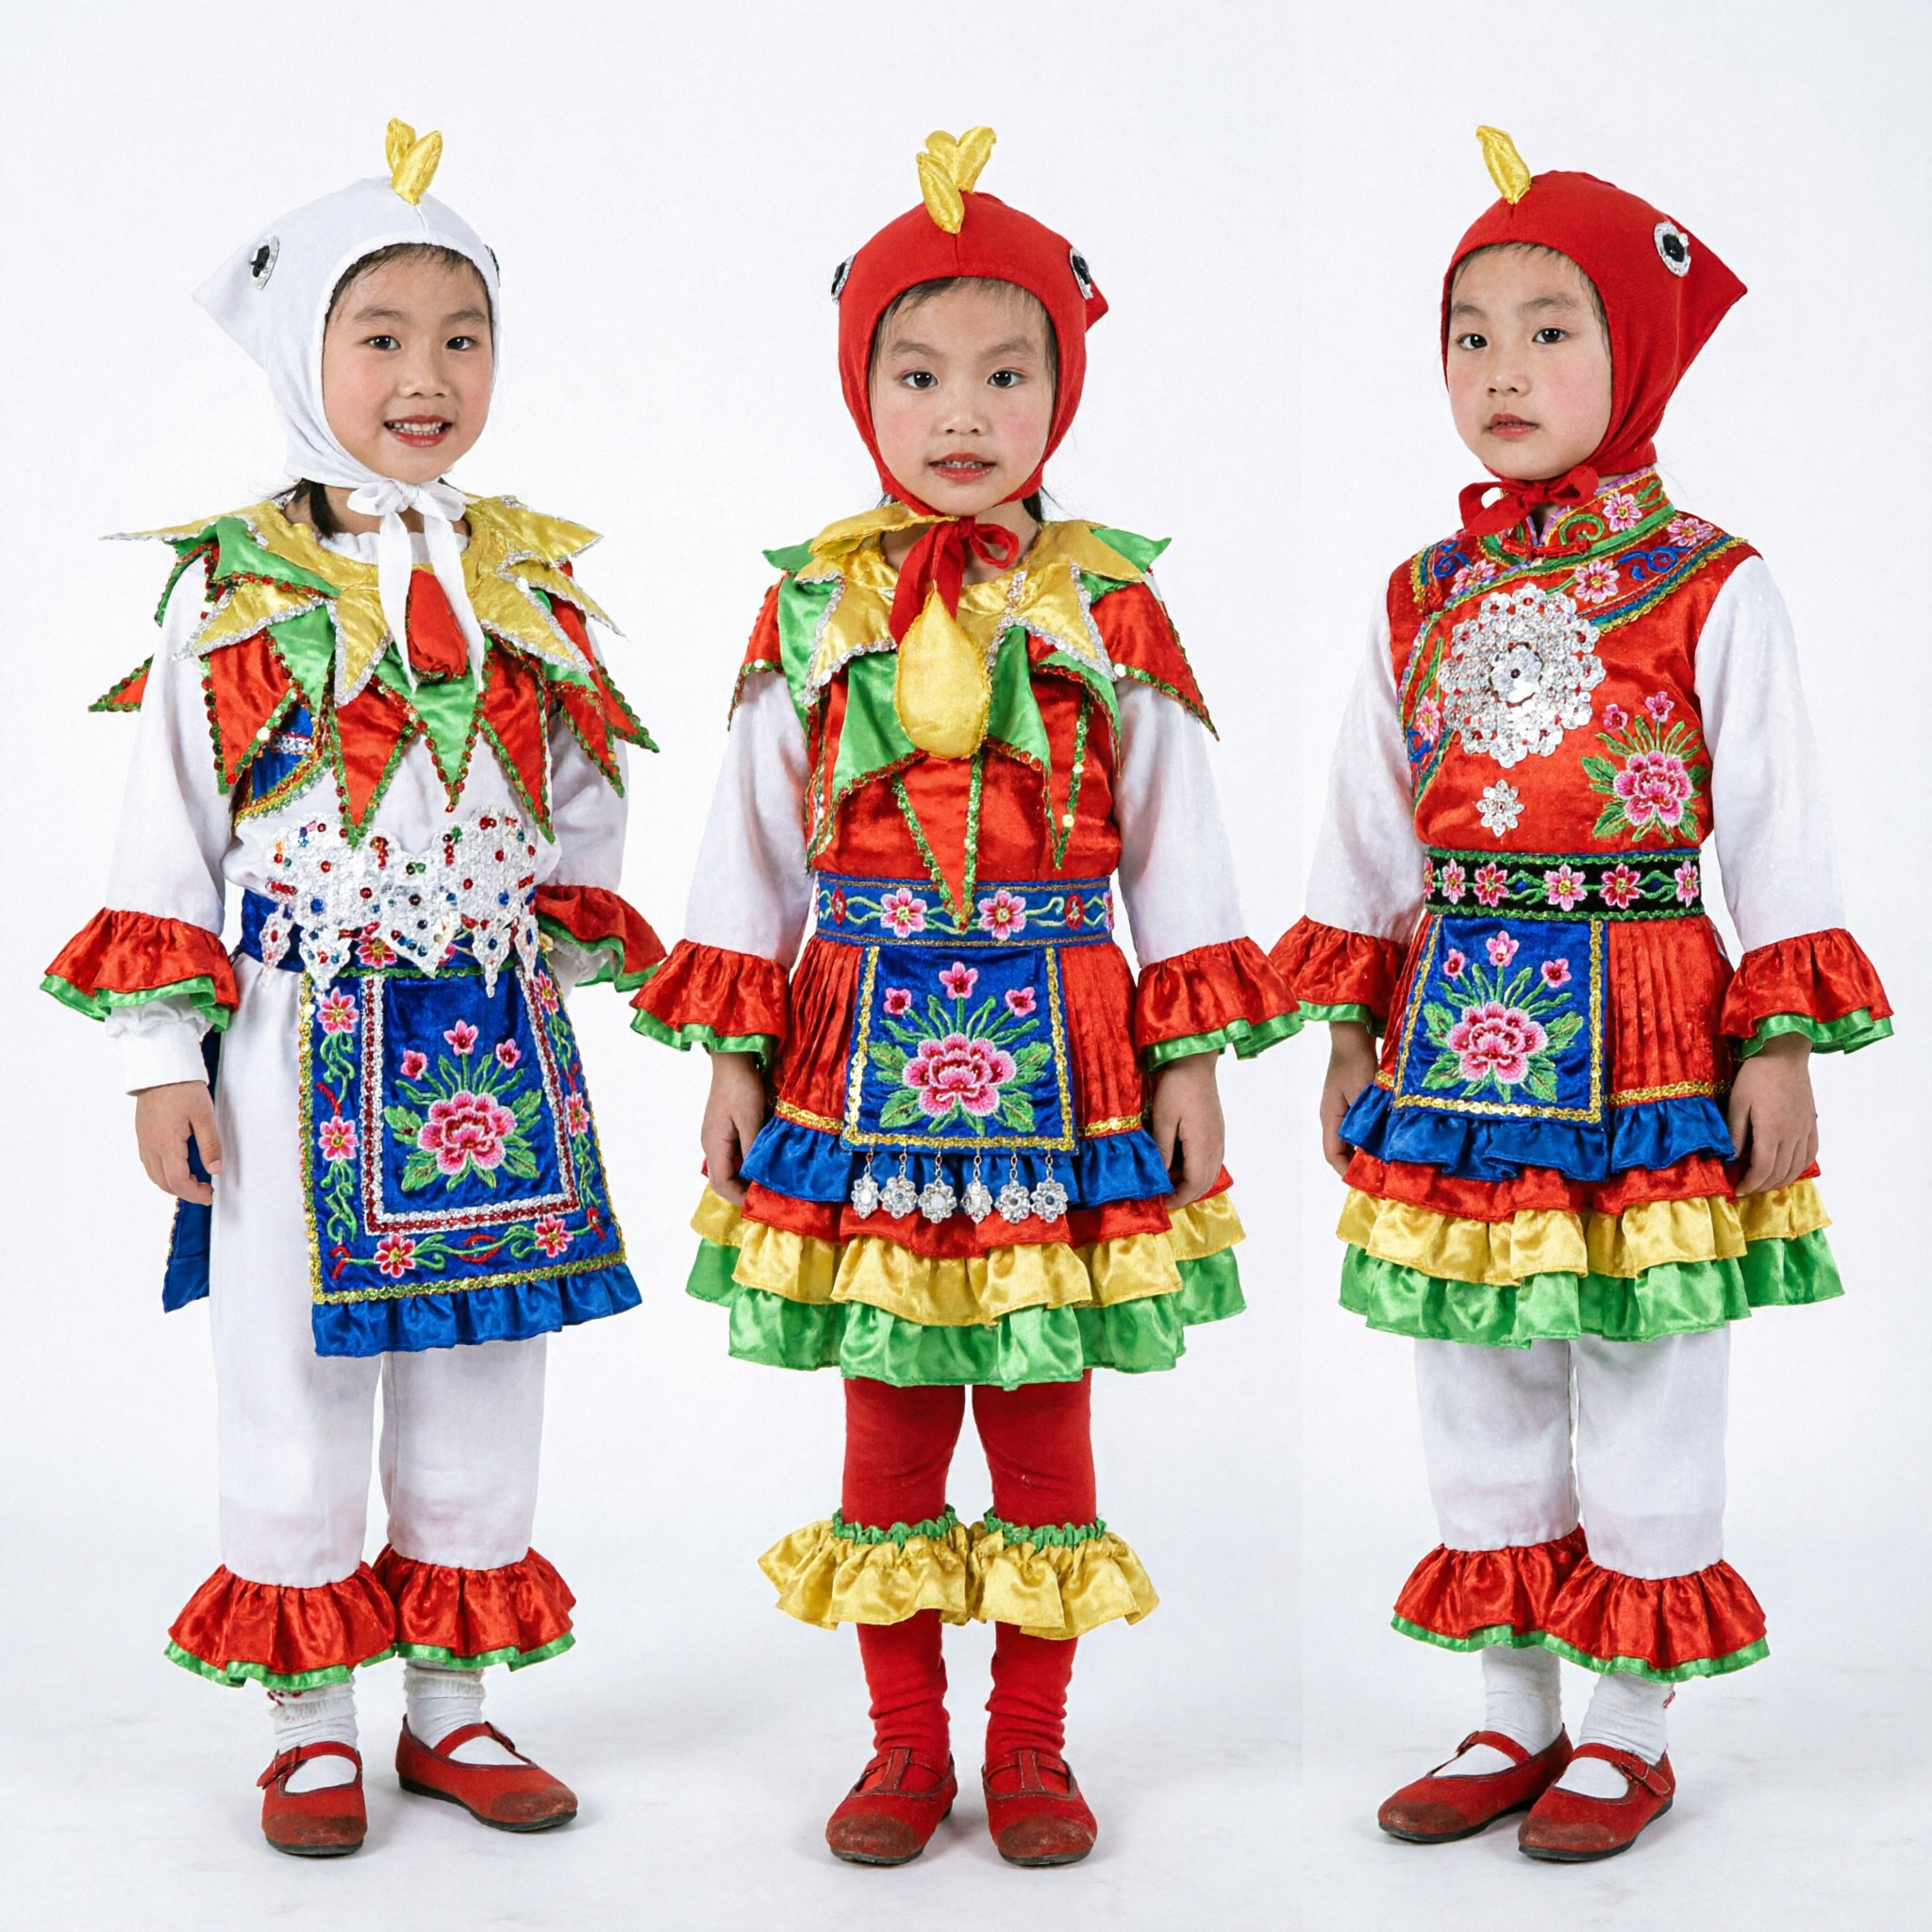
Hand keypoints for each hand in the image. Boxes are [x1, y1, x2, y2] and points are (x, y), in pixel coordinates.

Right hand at [135, 1080, 222, 1204]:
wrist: (160, 1068)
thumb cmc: (183, 1088)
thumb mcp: (205, 1115)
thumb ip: (210, 1144)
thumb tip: (214, 1170)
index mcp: (166, 1143)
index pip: (178, 1181)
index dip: (194, 1194)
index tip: (209, 1195)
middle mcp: (150, 1145)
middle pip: (164, 1182)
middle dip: (185, 1192)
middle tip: (205, 1190)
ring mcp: (143, 1140)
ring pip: (154, 1175)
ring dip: (173, 1184)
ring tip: (194, 1181)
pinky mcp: (142, 1134)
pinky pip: (149, 1163)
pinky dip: (163, 1172)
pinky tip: (178, 1166)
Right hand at [701, 1052, 767, 1205]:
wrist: (733, 1060)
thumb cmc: (741, 1087)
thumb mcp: (751, 1120)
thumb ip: (752, 1150)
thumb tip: (757, 1176)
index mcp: (714, 1145)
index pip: (721, 1184)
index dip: (739, 1197)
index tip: (762, 1201)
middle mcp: (711, 1144)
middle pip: (723, 1179)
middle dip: (744, 1190)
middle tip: (769, 1193)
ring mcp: (716, 1136)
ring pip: (729, 1168)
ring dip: (746, 1177)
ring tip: (769, 1180)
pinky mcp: (723, 1129)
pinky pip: (733, 1154)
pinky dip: (746, 1163)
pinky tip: (763, 1161)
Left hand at [1151, 1051, 1224, 1210]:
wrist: (1195, 1061)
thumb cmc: (1176, 1086)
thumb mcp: (1162, 1119)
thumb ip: (1163, 1150)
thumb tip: (1160, 1177)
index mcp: (1202, 1144)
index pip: (1194, 1184)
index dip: (1178, 1198)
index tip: (1161, 1202)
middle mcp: (1215, 1145)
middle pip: (1205, 1183)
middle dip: (1185, 1195)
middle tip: (1163, 1196)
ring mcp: (1219, 1138)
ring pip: (1210, 1173)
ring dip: (1192, 1183)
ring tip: (1169, 1182)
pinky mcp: (1217, 1131)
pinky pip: (1211, 1160)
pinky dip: (1197, 1170)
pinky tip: (1180, 1164)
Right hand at [1321, 1021, 1379, 1179]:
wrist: (1352, 1035)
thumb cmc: (1355, 1062)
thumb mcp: (1364, 1095)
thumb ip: (1370, 1122)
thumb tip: (1382, 1150)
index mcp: (1330, 1118)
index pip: (1333, 1154)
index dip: (1347, 1171)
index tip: (1367, 1182)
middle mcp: (1333, 1117)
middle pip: (1342, 1150)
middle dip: (1360, 1164)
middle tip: (1384, 1175)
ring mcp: (1343, 1109)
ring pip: (1353, 1139)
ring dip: (1368, 1150)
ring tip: (1389, 1159)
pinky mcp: (1353, 1101)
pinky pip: (1361, 1126)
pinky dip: (1373, 1136)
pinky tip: (1389, 1137)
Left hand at [1727, 1032, 1817, 1195]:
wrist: (1784, 1055)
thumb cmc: (1756, 1075)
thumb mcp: (1737, 1103)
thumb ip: (1735, 1133)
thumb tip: (1729, 1159)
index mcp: (1772, 1131)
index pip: (1762, 1169)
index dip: (1749, 1184)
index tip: (1737, 1190)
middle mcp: (1792, 1135)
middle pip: (1779, 1172)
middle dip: (1762, 1185)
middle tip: (1746, 1188)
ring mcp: (1805, 1130)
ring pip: (1796, 1167)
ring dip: (1780, 1181)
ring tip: (1763, 1183)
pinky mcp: (1811, 1124)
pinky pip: (1810, 1154)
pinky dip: (1799, 1168)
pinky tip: (1788, 1170)